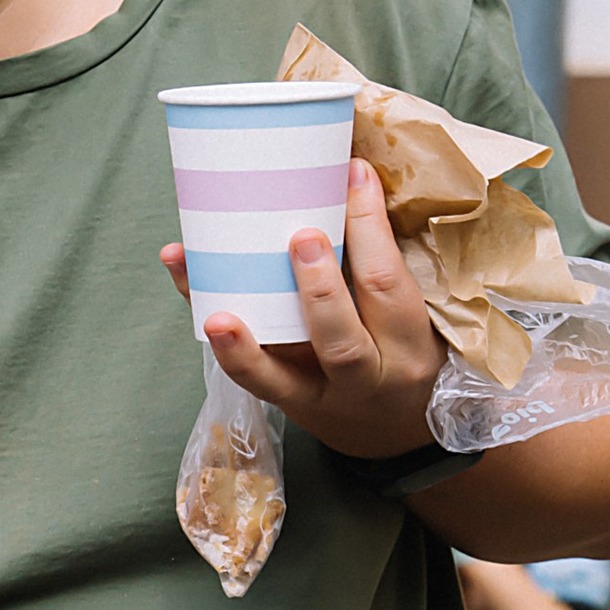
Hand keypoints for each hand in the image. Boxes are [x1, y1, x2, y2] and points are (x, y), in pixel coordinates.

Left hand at [159, 161, 443, 459]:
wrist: (399, 437)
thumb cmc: (407, 356)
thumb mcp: (419, 321)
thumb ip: (388, 269)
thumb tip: (351, 175)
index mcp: (409, 345)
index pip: (389, 287)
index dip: (371, 231)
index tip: (353, 172)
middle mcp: (366, 378)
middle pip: (341, 340)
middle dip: (319, 289)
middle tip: (299, 237)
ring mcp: (319, 397)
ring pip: (281, 376)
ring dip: (245, 341)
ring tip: (213, 307)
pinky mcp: (286, 405)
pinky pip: (250, 376)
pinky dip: (220, 339)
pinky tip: (191, 291)